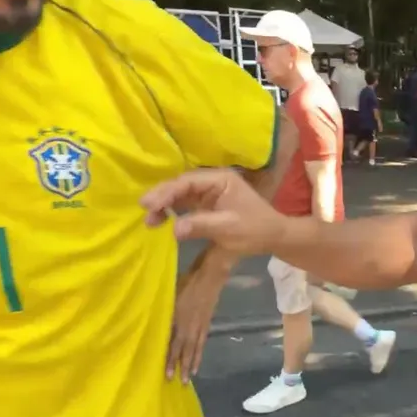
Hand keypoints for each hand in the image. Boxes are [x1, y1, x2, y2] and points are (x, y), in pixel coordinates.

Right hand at [141, 169, 289, 254]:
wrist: (274, 237)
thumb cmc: (255, 229)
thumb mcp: (229, 228)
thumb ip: (201, 225)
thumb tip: (174, 228)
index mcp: (220, 179)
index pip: (188, 182)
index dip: (167, 192)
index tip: (150, 204)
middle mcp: (213, 181)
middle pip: (181, 185)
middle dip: (162, 197)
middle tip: (143, 209)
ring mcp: (209, 193)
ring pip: (181, 195)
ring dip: (164, 205)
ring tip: (149, 221)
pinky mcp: (207, 205)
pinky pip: (186, 204)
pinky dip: (173, 212)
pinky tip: (161, 221)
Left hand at [167, 258, 227, 380]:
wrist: (210, 274)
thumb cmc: (187, 281)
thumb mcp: (171, 295)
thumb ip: (165, 313)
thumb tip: (157, 327)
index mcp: (181, 321)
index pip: (174, 346)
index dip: (171, 361)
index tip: (167, 376)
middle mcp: (191, 327)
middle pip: (187, 350)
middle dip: (184, 367)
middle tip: (183, 383)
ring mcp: (201, 324)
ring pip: (196, 347)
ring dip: (194, 361)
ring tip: (193, 375)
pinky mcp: (207, 320)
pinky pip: (203, 340)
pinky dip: (201, 350)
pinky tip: (199, 355)